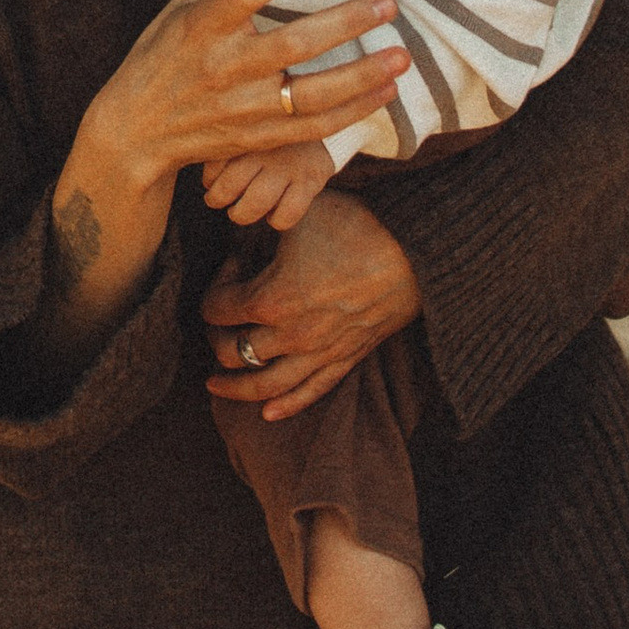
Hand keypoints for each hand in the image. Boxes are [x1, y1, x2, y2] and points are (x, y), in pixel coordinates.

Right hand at [74, 0, 411, 203]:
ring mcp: (241, 108)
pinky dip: (352, 113)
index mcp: (201, 24)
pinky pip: (312, 129)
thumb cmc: (168, 49)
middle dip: (344, 25)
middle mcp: (222, 67)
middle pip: (291, 46)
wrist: (136, 129)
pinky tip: (386, 91)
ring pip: (310, 96)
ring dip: (360, 77)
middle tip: (388, 4)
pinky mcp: (257, 139)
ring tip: (402, 55)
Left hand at [200, 193, 420, 423]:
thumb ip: (263, 222)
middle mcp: (290, 335)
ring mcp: (318, 353)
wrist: (414, 253)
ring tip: (214, 385)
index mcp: (271, 299)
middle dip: (216, 336)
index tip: (230, 265)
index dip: (215, 285)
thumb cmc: (357, 227)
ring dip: (234, 388)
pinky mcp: (345, 361)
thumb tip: (240, 225)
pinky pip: (310, 393)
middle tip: (219, 319)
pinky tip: (267, 414)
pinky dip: (285, 407)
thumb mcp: (300, 214)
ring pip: (263, 386)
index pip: (218, 309)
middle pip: (232, 351)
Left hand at [202, 138, 338, 231]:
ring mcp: (288, 166)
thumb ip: (226, 141)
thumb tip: (199, 171)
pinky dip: (276, 220)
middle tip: (217, 200)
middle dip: (217, 200)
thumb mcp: (250, 126)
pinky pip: (287, 214)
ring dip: (241, 214)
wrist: (320, 121)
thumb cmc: (272, 132)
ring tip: (239, 211)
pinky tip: (273, 213)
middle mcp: (266, 149)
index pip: (214, 164)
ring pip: (255, 203)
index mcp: (246, 133)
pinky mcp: (310, 181)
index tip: (211, 182)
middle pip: (230, 186)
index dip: (209, 180)